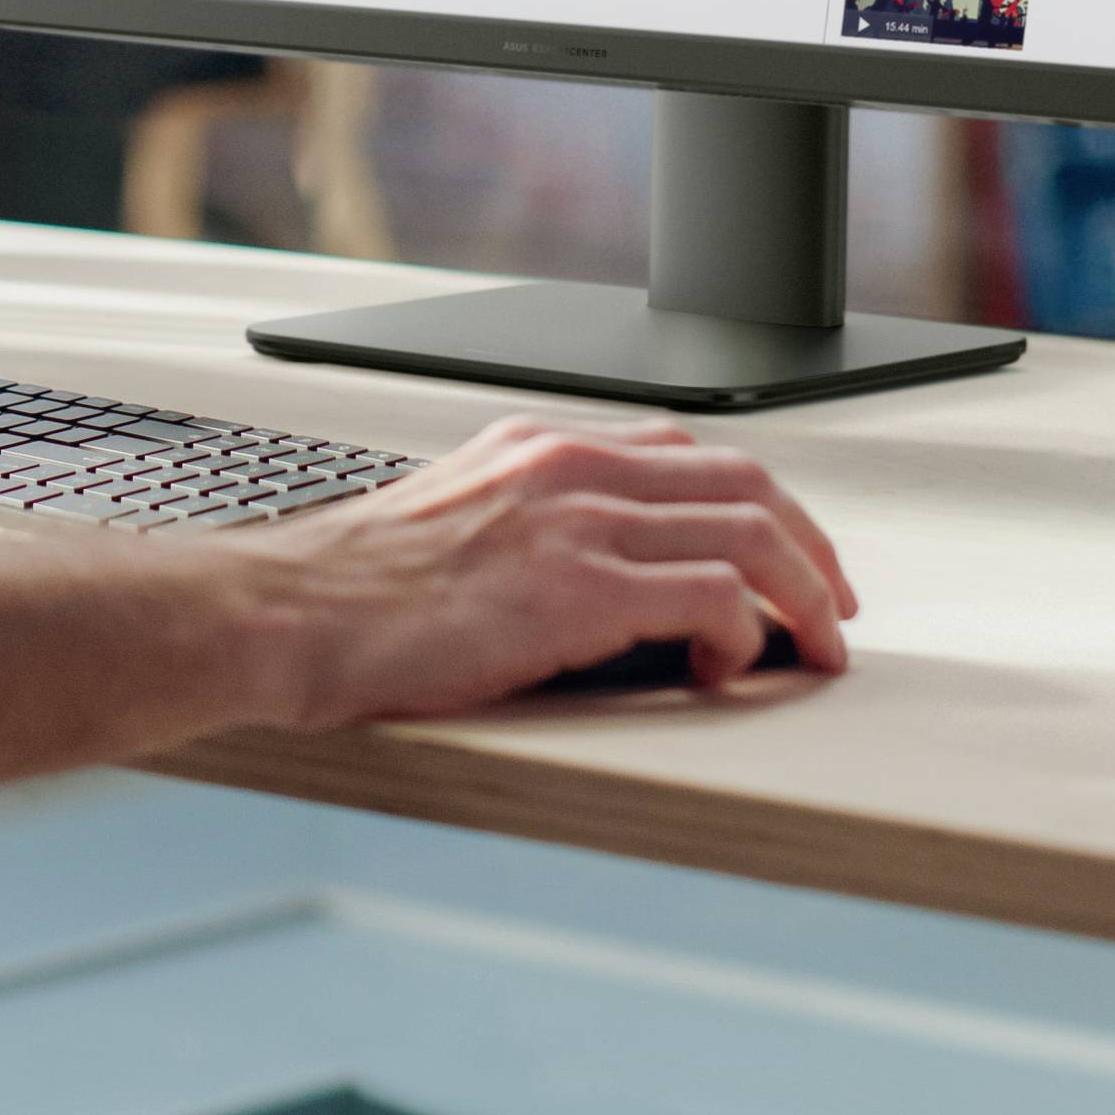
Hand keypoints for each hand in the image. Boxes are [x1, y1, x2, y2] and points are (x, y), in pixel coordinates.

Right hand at [247, 414, 854, 717]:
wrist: (283, 612)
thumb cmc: (352, 591)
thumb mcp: (454, 521)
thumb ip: (530, 522)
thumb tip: (601, 575)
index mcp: (542, 445)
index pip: (693, 452)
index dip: (765, 506)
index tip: (791, 560)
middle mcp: (570, 466)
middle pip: (746, 482)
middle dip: (811, 549)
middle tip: (831, 610)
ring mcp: (576, 521)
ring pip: (749, 533)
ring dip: (803, 596)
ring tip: (814, 649)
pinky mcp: (574, 588)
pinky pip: (710, 597)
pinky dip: (743, 634)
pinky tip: (726, 669)